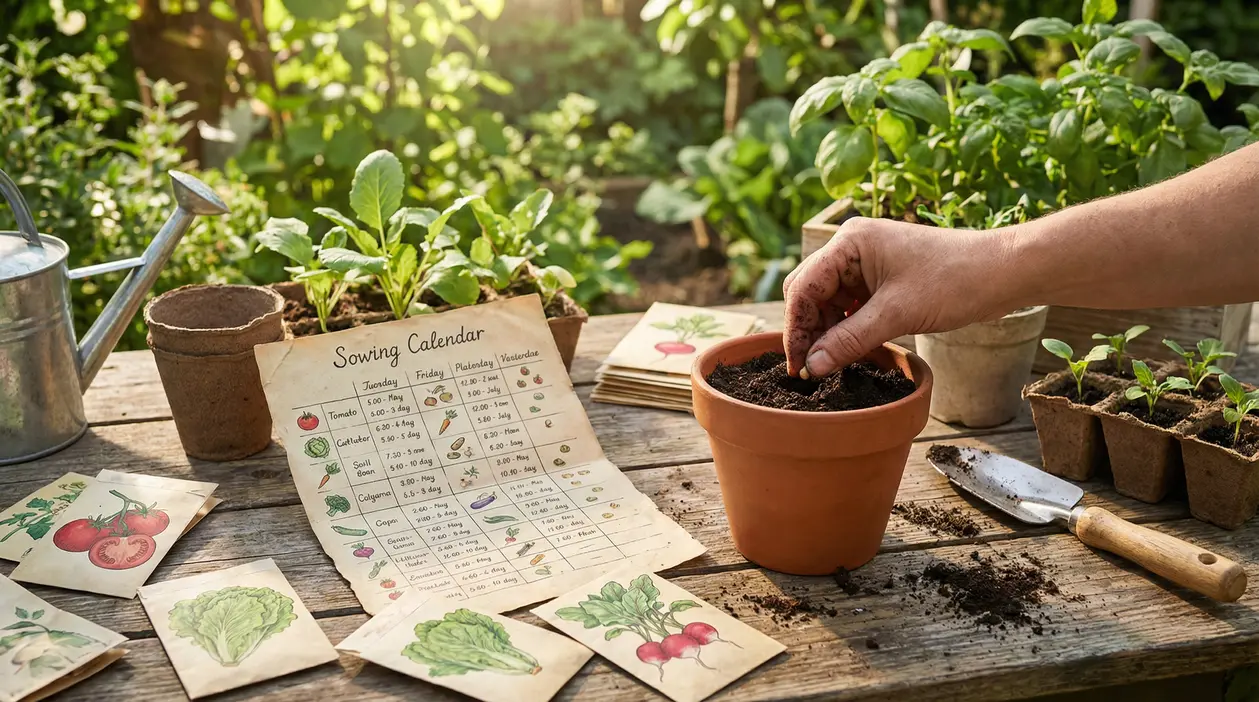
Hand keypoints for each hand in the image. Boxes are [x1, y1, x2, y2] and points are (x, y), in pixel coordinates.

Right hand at [783, 216, 1015, 377]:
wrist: (1004, 272)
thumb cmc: (955, 281)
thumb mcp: (897, 315)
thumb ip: (849, 341)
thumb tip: (813, 367)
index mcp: (849, 242)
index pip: (803, 287)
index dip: (797, 329)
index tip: (799, 366)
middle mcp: (852, 246)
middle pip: (810, 292)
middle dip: (808, 330)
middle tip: (812, 368)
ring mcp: (867, 261)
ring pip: (829, 301)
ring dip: (828, 331)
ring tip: (834, 362)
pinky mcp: (882, 276)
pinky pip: (851, 304)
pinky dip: (847, 327)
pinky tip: (852, 349)